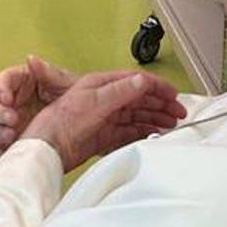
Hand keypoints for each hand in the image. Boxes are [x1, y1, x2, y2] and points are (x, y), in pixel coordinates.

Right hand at [0, 56, 77, 156]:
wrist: (92, 123)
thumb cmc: (77, 98)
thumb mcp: (66, 84)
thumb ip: (48, 73)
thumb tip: (31, 59)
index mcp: (24, 82)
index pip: (5, 81)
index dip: (1, 89)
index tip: (6, 99)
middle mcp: (15, 102)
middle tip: (12, 121)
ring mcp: (14, 122)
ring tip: (11, 138)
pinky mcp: (17, 140)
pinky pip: (3, 146)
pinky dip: (3, 150)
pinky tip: (8, 152)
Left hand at [22, 70, 186, 172]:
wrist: (49, 146)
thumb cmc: (63, 120)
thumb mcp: (95, 101)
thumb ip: (120, 91)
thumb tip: (141, 81)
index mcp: (102, 84)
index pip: (136, 81)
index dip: (157, 87)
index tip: (173, 95)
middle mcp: (104, 99)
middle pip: (139, 98)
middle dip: (160, 104)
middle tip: (178, 113)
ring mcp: (105, 118)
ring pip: (136, 115)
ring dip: (155, 118)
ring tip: (170, 123)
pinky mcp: (104, 136)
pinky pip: (129, 132)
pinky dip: (143, 131)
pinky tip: (153, 134)